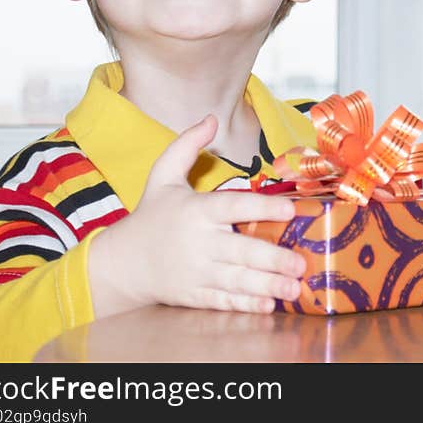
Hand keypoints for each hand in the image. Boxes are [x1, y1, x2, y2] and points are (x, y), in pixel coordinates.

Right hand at [88, 114, 305, 317]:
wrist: (121, 263)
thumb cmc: (151, 215)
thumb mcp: (162, 175)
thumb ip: (187, 145)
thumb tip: (211, 118)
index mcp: (196, 210)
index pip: (234, 206)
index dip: (263, 206)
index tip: (290, 209)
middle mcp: (198, 242)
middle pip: (241, 250)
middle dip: (273, 259)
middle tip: (301, 263)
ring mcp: (195, 272)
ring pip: (237, 280)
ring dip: (267, 285)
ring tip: (294, 288)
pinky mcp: (193, 295)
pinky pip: (223, 301)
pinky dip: (245, 304)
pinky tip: (268, 305)